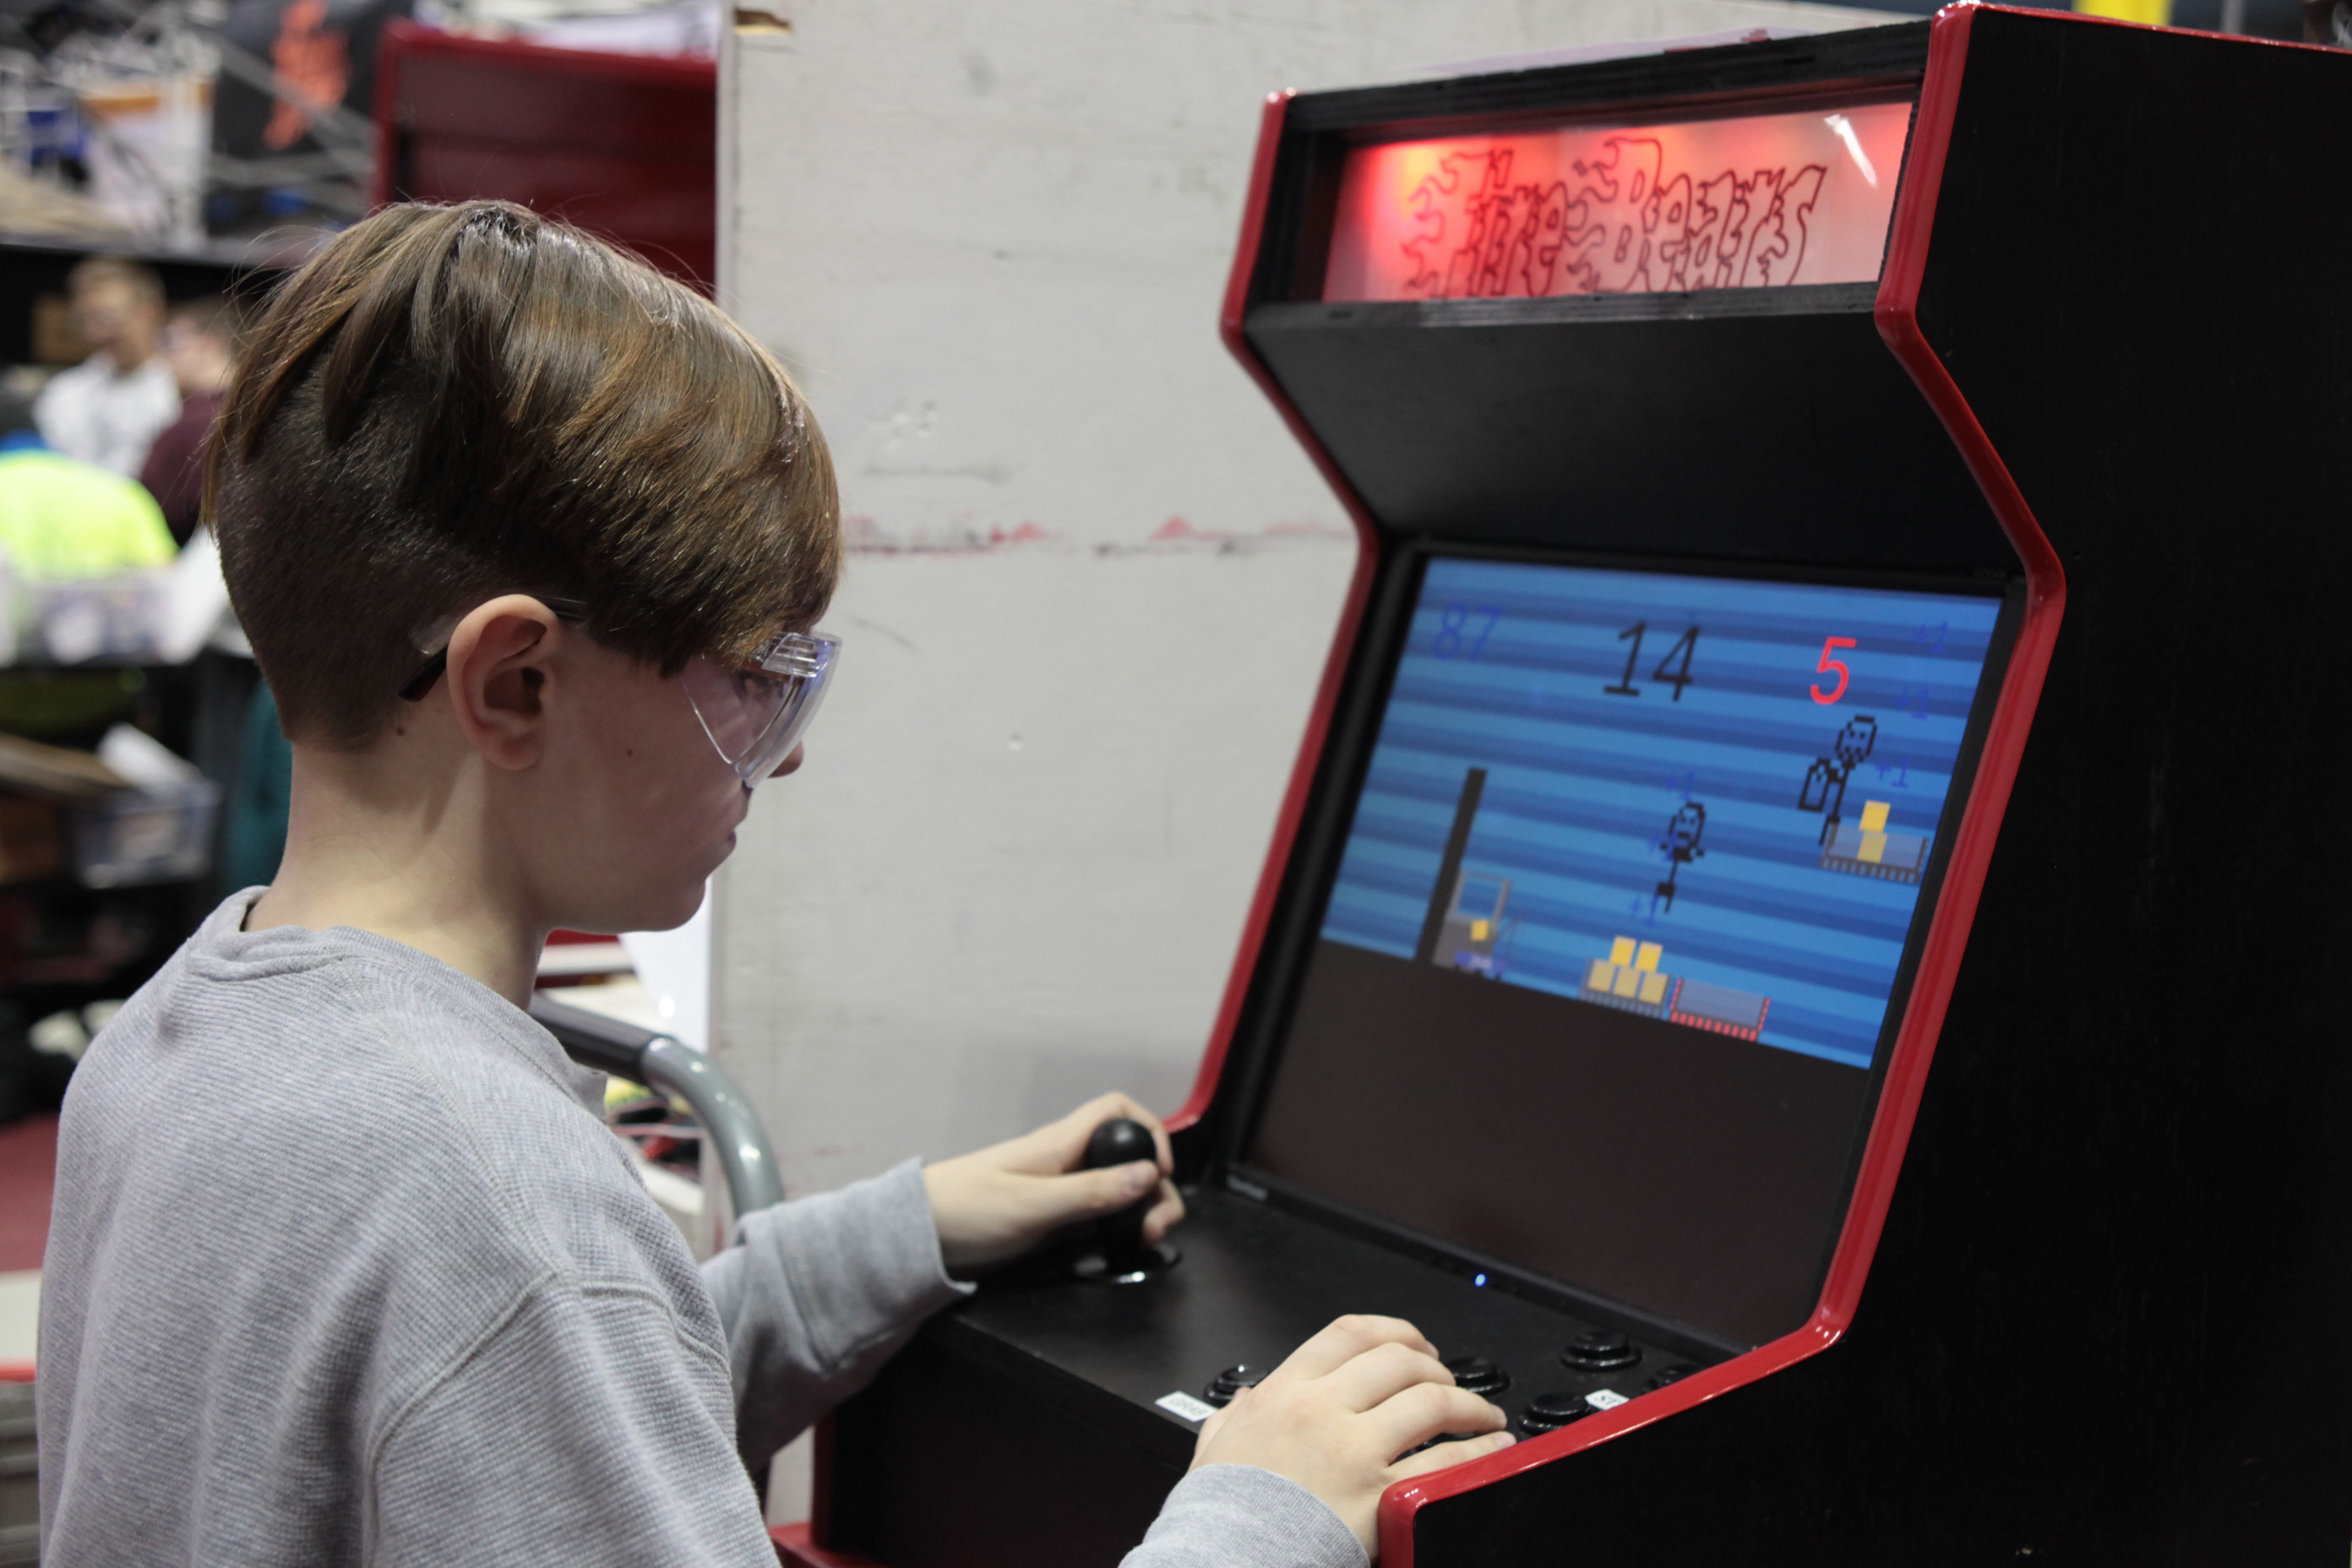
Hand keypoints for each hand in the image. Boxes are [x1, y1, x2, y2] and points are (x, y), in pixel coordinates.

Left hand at [922, 1092, 1184, 1274]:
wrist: (919, 1238)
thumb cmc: (966, 1210)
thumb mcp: (1032, 1205)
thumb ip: (1090, 1192)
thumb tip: (1149, 1174)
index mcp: (1061, 1145)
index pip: (1117, 1111)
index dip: (1147, 1132)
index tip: (1159, 1173)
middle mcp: (1067, 1163)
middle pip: (1128, 1160)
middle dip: (1153, 1190)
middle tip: (1154, 1229)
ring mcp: (1060, 1194)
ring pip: (1116, 1195)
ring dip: (1136, 1216)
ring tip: (1139, 1243)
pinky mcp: (1051, 1223)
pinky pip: (1094, 1223)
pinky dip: (1109, 1237)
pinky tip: (1106, 1257)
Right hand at [1189, 1315, 1513, 1554]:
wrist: (1231, 1557)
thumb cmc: (1224, 1511)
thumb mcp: (1216, 1447)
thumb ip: (1232, 1416)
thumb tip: (1244, 1400)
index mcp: (1286, 1392)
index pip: (1350, 1334)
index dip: (1393, 1330)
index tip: (1414, 1343)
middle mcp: (1324, 1412)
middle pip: (1399, 1363)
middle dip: (1434, 1368)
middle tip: (1448, 1383)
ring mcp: (1355, 1452)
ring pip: (1431, 1405)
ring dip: (1469, 1405)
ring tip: (1483, 1416)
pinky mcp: (1380, 1497)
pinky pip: (1444, 1463)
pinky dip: (1478, 1452)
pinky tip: (1490, 1449)